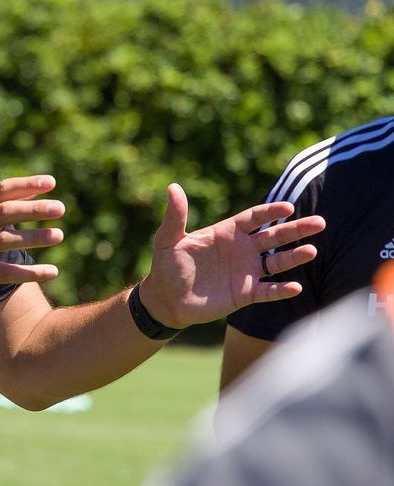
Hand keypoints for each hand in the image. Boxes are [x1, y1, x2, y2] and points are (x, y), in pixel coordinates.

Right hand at [0, 176, 64, 301]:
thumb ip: (1, 204)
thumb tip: (36, 191)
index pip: (1, 191)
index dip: (26, 185)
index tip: (51, 182)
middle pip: (5, 213)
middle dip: (33, 210)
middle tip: (60, 208)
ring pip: (7, 240)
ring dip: (34, 237)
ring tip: (59, 235)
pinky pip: (7, 272)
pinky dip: (31, 273)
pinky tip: (52, 272)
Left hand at [138, 183, 325, 329]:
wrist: (166, 299)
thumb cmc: (166, 266)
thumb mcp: (168, 238)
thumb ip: (175, 215)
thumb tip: (172, 186)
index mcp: (226, 232)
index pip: (254, 218)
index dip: (270, 212)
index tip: (288, 208)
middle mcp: (242, 250)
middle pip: (274, 237)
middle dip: (296, 229)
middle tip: (320, 222)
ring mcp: (246, 272)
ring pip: (277, 262)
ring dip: (295, 257)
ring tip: (312, 250)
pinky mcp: (246, 293)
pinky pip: (269, 291)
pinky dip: (281, 290)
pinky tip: (295, 287)